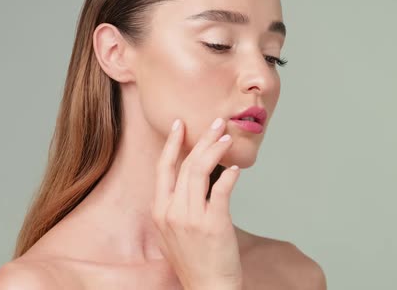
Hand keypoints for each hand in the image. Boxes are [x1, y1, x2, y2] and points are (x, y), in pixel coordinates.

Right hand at [152, 118, 242, 289]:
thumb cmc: (193, 261)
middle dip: (202, 139)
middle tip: (216, 123)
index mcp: (160, 211)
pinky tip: (236, 169)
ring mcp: (191, 217)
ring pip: (201, 171)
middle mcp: (172, 211)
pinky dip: (229, 175)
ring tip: (228, 138)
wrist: (207, 289)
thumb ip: (176, 205)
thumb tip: (191, 179)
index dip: (172, 144)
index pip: (163, 168)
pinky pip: (221, 190)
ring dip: (216, 150)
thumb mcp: (172, 232)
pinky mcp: (213, 223)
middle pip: (186, 164)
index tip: (180, 125)